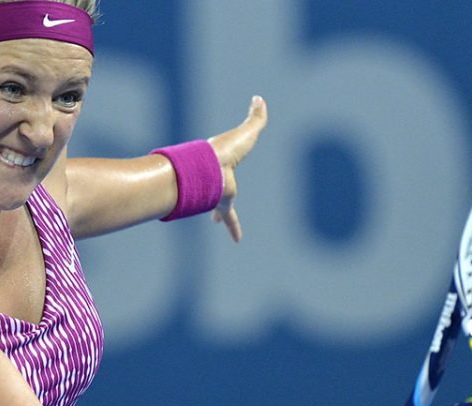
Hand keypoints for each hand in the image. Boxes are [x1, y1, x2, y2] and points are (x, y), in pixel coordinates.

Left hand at [207, 95, 267, 241]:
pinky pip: (231, 219)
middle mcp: (220, 180)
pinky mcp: (223, 204)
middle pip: (218, 189)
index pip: (226, 164)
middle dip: (216, 198)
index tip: (222, 166)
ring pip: (221, 208)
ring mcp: (220, 194)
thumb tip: (259, 98)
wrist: (212, 166)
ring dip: (222, 217)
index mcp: (224, 165)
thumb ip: (256, 118)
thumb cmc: (226, 148)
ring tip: (220, 226)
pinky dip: (234, 229)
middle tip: (212, 211)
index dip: (225, 165)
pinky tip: (238, 241)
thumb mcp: (246, 131)